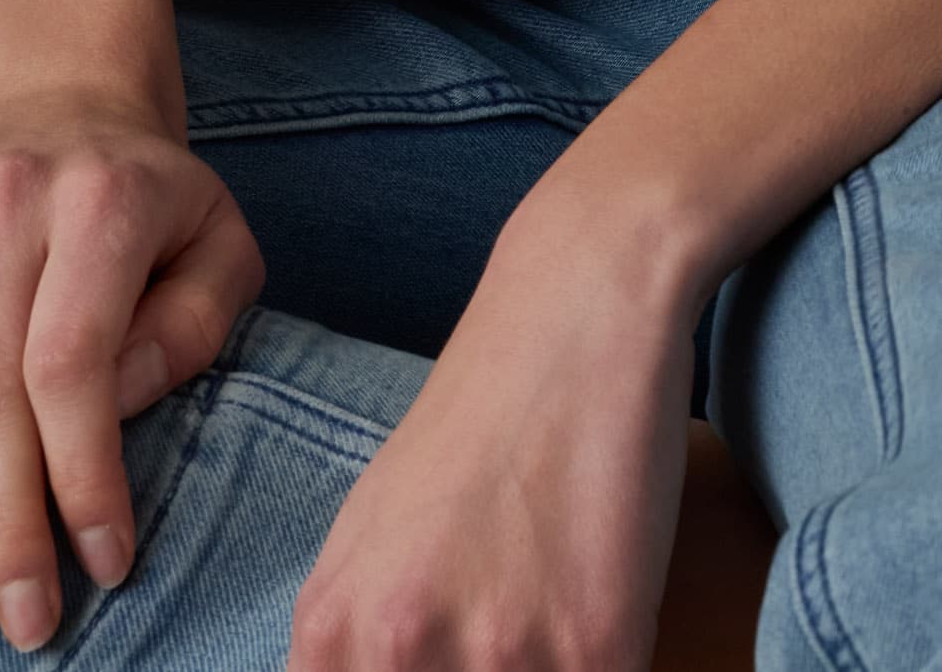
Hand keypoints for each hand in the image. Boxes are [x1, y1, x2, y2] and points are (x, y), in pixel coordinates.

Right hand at [0, 82, 264, 652]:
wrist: (71, 98)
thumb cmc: (148, 201)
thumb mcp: (220, 242)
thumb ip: (197, 324)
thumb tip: (119, 402)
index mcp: (105, 200)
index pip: (77, 365)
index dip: (83, 475)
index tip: (102, 561)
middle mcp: (10, 189)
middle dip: (3, 514)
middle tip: (22, 613)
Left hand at [288, 183, 700, 671]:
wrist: (579, 307)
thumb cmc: (479, 418)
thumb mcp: (370, 539)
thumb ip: (356, 650)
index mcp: (332, 633)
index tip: (447, 669)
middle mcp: (400, 653)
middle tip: (504, 634)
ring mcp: (501, 657)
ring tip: (551, 608)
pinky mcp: (598, 650)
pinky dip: (609, 663)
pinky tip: (603, 596)